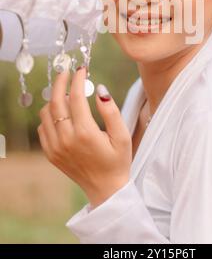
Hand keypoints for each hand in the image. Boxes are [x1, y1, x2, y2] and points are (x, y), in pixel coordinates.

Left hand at [37, 66, 131, 207]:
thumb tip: (100, 88)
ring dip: (55, 99)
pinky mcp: (51, 153)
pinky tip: (63, 114)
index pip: (75, 97)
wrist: (106, 189)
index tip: (82, 69)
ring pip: (46, 113)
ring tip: (67, 94)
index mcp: (85, 133)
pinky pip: (43, 127)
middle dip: (60, 82)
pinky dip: (50, 116)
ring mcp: (55, 147)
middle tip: (67, 72)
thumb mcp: (122, 135)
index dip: (78, 79)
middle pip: (56, 101)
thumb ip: (111, 111)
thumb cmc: (117, 160)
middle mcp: (66, 139)